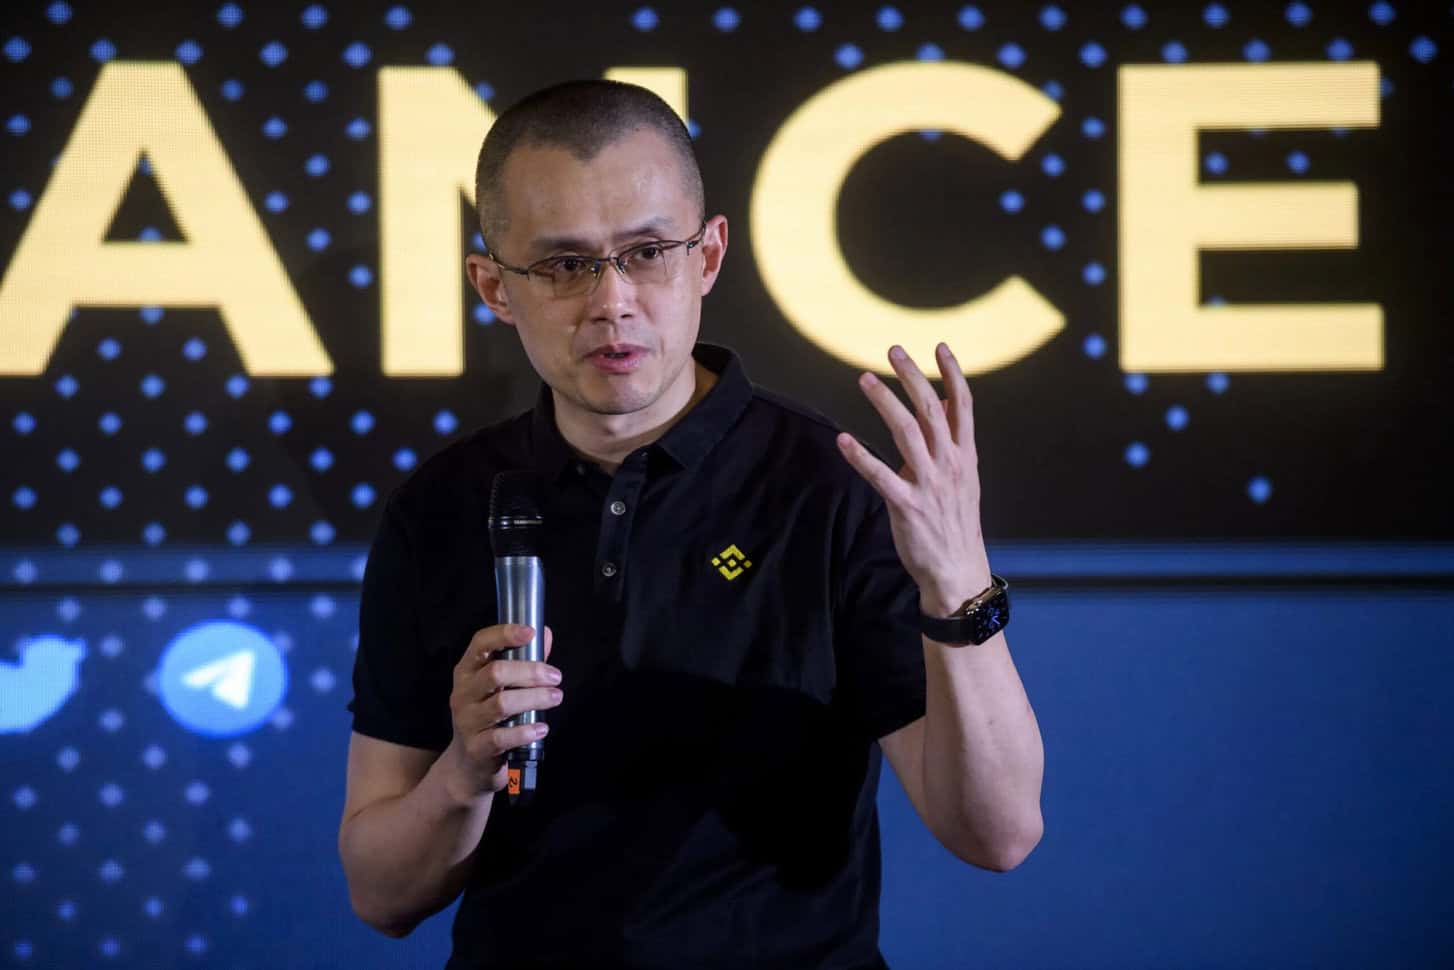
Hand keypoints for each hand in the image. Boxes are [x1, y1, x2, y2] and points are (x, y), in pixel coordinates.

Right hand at [443, 623, 561, 801]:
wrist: (468, 765)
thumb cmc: (489, 716)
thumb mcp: (500, 687)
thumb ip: (523, 660)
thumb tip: (546, 633)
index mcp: (467, 671)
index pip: (480, 643)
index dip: (504, 634)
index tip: (531, 632)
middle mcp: (463, 693)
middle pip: (495, 673)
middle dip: (530, 672)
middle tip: (555, 676)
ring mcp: (467, 721)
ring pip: (502, 704)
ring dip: (535, 699)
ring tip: (555, 697)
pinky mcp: (477, 748)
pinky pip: (502, 737)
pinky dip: (526, 731)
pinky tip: (541, 728)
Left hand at [836, 343, 991, 615]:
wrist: (957, 569)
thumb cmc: (954, 520)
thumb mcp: (963, 476)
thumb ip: (953, 438)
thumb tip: (946, 399)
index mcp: (964, 456)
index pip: (963, 406)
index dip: (952, 374)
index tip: (939, 347)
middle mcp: (950, 464)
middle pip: (932, 410)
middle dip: (912, 377)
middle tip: (892, 350)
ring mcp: (929, 485)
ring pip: (908, 433)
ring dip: (885, 403)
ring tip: (865, 379)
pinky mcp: (907, 506)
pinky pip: (880, 476)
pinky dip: (860, 457)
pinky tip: (843, 440)